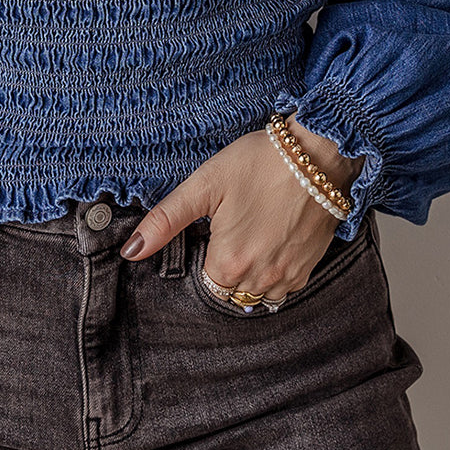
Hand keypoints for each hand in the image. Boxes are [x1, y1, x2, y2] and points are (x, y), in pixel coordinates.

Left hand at [120, 115, 365, 302]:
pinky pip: (283, 288)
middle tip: (231, 234)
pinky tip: (271, 243)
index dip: (204, 261)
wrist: (320, 153)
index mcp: (229, 262)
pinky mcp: (309, 268)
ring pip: (257, 295)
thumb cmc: (259, 163)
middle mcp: (260, 278)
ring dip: (248, 277)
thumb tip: (130, 251)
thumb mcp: (204, 185)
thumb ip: (165, 221)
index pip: (205, 285)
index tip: (211, 236)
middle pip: (230, 293)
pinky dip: (273, 274)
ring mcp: (288, 276)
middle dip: (225, 271)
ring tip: (250, 239)